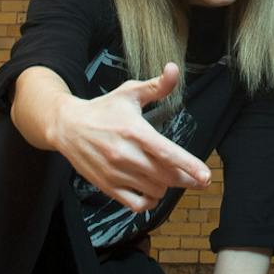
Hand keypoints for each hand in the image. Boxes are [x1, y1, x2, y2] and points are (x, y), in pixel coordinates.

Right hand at [49, 63, 211, 213]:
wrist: (67, 126)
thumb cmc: (103, 109)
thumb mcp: (129, 92)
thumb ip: (156, 86)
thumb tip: (174, 69)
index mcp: (135, 131)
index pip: (167, 153)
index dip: (190, 166)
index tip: (206, 176)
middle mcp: (126, 155)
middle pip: (166, 176)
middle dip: (187, 179)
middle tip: (198, 178)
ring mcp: (116, 173)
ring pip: (154, 191)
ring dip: (167, 187)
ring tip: (169, 176)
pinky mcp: (108, 186)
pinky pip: (136, 204)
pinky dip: (150, 201)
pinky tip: (153, 191)